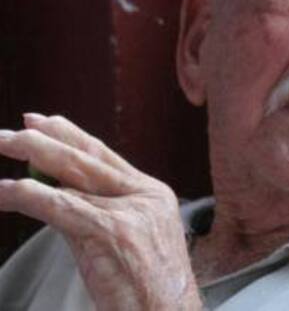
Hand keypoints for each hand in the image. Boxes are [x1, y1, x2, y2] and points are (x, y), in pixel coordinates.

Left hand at [0, 114, 202, 309]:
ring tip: (3, 145)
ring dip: (31, 159)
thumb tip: (61, 193)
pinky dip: (28, 196)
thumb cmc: (150, 288)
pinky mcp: (111, 231)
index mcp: (152, 193)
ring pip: (72, 176)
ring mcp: (129, 212)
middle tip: (16, 129)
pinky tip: (6, 190)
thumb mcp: (134, 240)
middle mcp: (144, 195)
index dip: (71, 136)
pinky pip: (60, 206)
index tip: (44, 122)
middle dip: (47, 140)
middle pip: (88, 158)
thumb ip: (104, 211)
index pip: (105, 156)